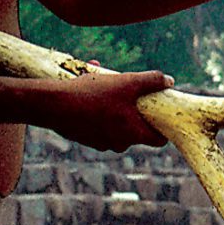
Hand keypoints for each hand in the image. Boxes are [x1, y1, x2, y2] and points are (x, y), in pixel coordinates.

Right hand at [45, 68, 171, 151]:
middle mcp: (119, 143)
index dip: (162, 128)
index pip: (158, 140)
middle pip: (136, 130)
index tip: (160, 114)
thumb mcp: (126, 83)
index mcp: (133, 134)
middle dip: (135, 111)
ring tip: (106, 85)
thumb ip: (151, 81)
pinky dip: (98, 110)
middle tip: (130, 94)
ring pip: (116, 124)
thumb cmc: (93, 95)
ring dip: (115, 107)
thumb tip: (169, 81)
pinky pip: (99, 123)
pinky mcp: (85, 137)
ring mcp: (101, 142)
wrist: (54, 105)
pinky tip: (89, 89)